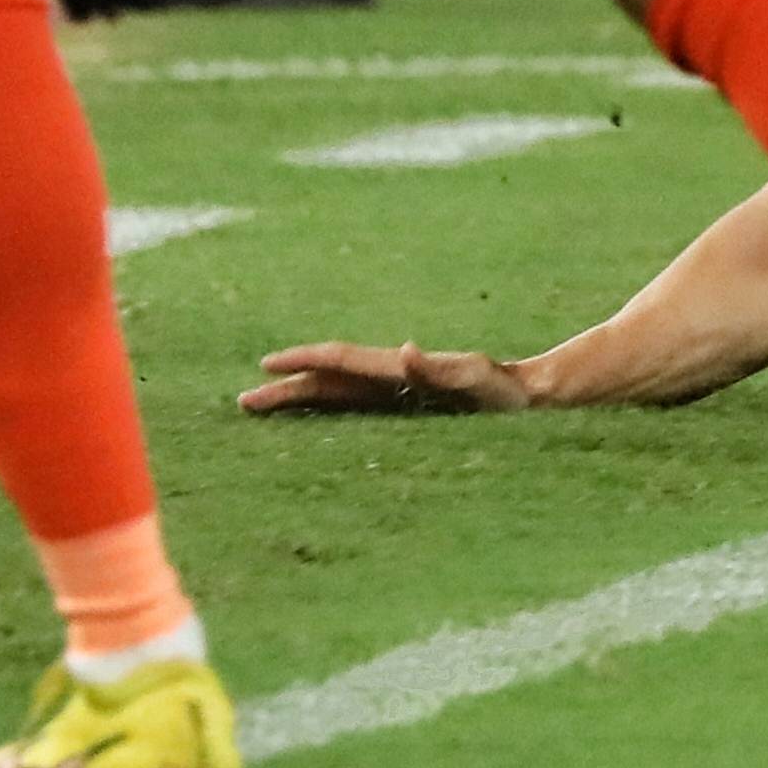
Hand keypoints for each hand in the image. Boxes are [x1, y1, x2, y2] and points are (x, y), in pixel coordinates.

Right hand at [239, 339, 541, 417]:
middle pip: (326, 379)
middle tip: (243, 401)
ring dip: (298, 397)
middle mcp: (388, 378)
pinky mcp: (400, 410)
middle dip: (286, 387)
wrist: (524, 395)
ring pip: (333, 393)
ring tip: (260, 407)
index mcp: (396, 369)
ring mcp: (392, 394)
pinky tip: (306, 418)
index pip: (340, 361)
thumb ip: (439, 366)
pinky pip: (350, 408)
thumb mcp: (473, 378)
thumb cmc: (499, 389)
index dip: (303, 360)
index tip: (267, 365)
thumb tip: (404, 349)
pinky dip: (322, 408)